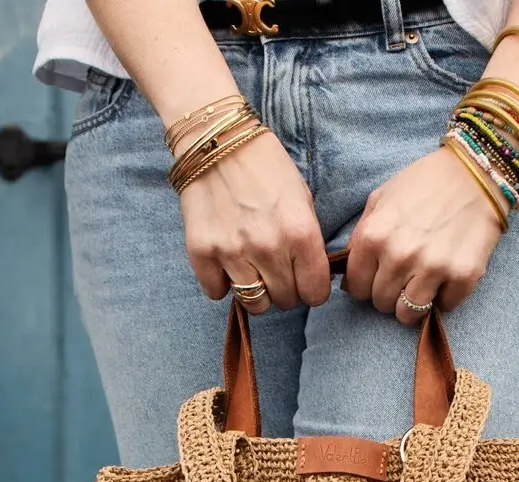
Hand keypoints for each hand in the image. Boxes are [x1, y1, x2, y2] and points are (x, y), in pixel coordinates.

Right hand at [180, 131, 330, 313]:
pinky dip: (222, 282)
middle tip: (276, 269)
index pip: (316, 293)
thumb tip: (309, 277)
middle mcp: (269, 248)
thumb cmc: (265, 167)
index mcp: (300, 233)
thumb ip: (308, 241)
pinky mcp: (202, 252)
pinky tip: (225, 261)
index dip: (312, 289)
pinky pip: (217, 292)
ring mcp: (233, 252)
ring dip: (256, 292)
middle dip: (284, 289)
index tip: (304, 280)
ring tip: (252, 269)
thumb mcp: (302, 198)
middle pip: (285, 301)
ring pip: (254, 304)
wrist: (216, 140)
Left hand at [345, 146, 503, 323]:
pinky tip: (447, 275)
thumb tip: (349, 271)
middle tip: (405, 275)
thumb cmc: (424, 185)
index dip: (367, 284)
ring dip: (413, 303)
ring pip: (408, 315)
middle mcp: (399, 255)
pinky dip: (445, 296)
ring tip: (422, 283)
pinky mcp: (463, 276)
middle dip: (390, 293)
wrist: (476, 173)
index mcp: (373, 236)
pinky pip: (444, 307)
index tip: (379, 276)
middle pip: (382, 303)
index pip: (356, 289)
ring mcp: (432, 267)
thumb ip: (362, 235)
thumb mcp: (380, 199)